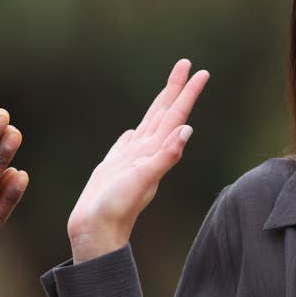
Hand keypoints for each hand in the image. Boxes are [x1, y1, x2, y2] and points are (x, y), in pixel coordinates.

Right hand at [68, 59, 208, 262]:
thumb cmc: (117, 209)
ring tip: (167, 90)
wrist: (95, 232)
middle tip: (186, 64)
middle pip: (165, 113)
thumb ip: (165, 157)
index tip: (200, 71)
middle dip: (176, 89)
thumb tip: (186, 132)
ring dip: (159, 105)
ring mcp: (131, 159)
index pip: (176, 115)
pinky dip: (133, 133)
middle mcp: (147, 152)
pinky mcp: (115, 167)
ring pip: (149, 124)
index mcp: (155, 151)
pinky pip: (127, 144)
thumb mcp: (143, 180)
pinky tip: (134, 130)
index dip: (187, 92)